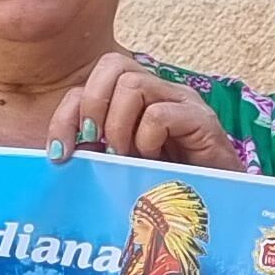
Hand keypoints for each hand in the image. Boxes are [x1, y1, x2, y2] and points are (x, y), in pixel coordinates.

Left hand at [46, 54, 241, 172]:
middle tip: (97, 144)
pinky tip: (152, 161)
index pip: (88, 83)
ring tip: (127, 157)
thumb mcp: (117, 168)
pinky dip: (146, 140)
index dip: (65, 116)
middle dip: (93, 106)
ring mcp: (181, 103)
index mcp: (133, 101)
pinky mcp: (201, 120)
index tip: (59, 154)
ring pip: (133, 84)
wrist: (218, 210)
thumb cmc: (165, 190)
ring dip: (119, 127)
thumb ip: (93, 154)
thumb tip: (57, 154)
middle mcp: (157, 92)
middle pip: (112, 65)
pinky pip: (159, 114)